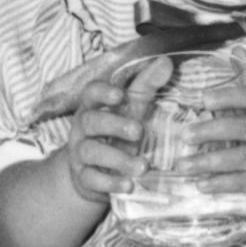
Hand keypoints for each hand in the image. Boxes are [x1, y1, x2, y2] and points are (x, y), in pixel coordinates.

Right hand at [31, 49, 157, 205]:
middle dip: (114, 125)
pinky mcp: (83, 178)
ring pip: (91, 152)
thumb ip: (145, 88)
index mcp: (93, 107)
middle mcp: (82, 128)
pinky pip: (91, 180)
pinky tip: (129, 185)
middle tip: (138, 131)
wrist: (91, 174)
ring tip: (142, 166)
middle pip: (91, 121)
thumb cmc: (114, 135)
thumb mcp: (129, 111)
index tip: (120, 95)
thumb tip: (165, 62)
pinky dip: (110, 183)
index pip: (91, 93)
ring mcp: (80, 154)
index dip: (103, 92)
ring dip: (117, 158)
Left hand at [176, 58, 245, 208]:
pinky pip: (245, 183)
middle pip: (243, 128)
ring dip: (209, 162)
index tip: (204, 98)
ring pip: (240, 159)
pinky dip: (222, 184)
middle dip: (212, 131)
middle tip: (185, 135)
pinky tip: (202, 184)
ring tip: (182, 165)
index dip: (230, 96)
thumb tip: (237, 51)